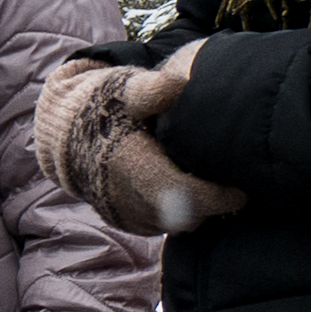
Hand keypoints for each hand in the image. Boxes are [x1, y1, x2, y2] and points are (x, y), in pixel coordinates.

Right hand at [33, 44, 241, 234]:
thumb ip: (152, 89)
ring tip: (214, 186)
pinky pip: (164, 227)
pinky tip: (190, 192)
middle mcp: (125, 199)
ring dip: (198, 210)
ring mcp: (124, 215)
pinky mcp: (126, 223)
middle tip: (235, 185)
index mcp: (130, 168)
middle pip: (186, 216)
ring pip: (177, 225)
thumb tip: (180, 84)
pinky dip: (181, 215)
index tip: (243, 190)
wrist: (68, 136)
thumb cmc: (106, 108)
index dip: (217, 197)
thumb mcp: (126, 89)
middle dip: (213, 204)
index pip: (183, 195)